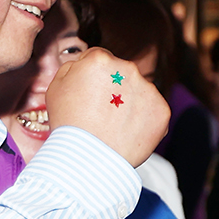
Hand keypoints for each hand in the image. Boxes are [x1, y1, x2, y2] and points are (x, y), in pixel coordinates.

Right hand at [43, 47, 169, 166]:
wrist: (90, 159)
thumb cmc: (69, 124)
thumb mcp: (55, 88)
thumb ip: (72, 67)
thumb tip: (85, 63)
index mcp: (100, 60)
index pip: (100, 59)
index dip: (93, 77)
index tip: (90, 94)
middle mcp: (128, 69)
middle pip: (121, 74)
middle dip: (114, 88)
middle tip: (101, 112)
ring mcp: (148, 90)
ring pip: (139, 92)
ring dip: (130, 103)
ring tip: (114, 125)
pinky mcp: (162, 110)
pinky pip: (153, 111)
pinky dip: (144, 120)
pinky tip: (128, 132)